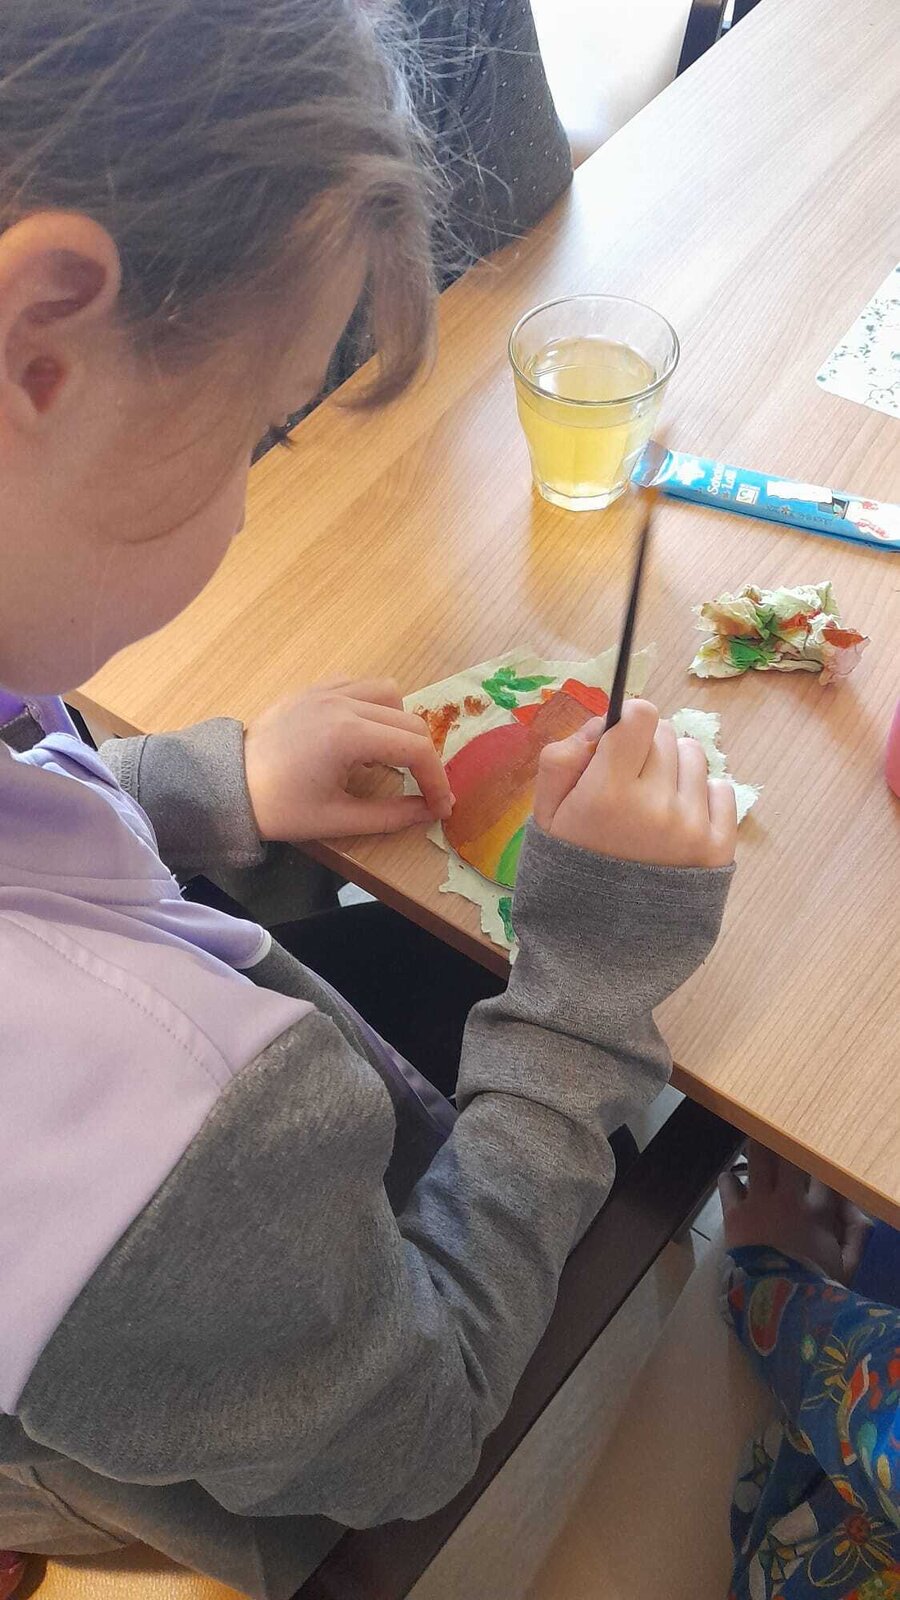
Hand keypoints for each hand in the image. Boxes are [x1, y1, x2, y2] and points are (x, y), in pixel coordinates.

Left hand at [243, 678, 453, 841]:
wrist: (225, 785)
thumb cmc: (279, 807)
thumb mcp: (337, 820)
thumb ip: (391, 815)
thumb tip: (429, 812)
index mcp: (349, 735)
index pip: (416, 748)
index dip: (436, 779)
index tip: (440, 806)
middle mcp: (343, 702)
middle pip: (410, 720)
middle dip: (423, 757)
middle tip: (419, 789)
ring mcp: (326, 690)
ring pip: (389, 692)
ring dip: (399, 724)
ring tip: (385, 757)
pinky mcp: (312, 689)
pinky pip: (359, 685)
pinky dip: (372, 707)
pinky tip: (359, 736)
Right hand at [533, 699, 736, 867]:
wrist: (604, 936)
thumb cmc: (573, 863)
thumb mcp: (546, 811)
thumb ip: (562, 757)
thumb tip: (604, 723)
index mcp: (606, 793)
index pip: (641, 715)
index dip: (628, 720)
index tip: (620, 740)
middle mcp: (654, 806)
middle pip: (665, 734)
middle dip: (646, 750)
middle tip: (629, 786)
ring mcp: (690, 826)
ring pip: (694, 756)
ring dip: (674, 771)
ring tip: (653, 806)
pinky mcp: (718, 846)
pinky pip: (722, 789)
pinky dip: (701, 797)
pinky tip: (677, 824)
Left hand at [720, 1143, 870, 1283]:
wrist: (775, 1303)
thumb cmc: (815, 1285)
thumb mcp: (846, 1265)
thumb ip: (857, 1236)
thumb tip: (860, 1212)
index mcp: (818, 1211)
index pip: (821, 1172)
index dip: (817, 1159)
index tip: (814, 1151)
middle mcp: (788, 1199)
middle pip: (788, 1156)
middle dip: (786, 1141)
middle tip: (781, 1131)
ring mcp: (759, 1203)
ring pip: (757, 1159)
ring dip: (757, 1147)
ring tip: (756, 1135)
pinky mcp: (734, 1214)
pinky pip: (728, 1185)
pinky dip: (729, 1179)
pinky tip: (732, 1178)